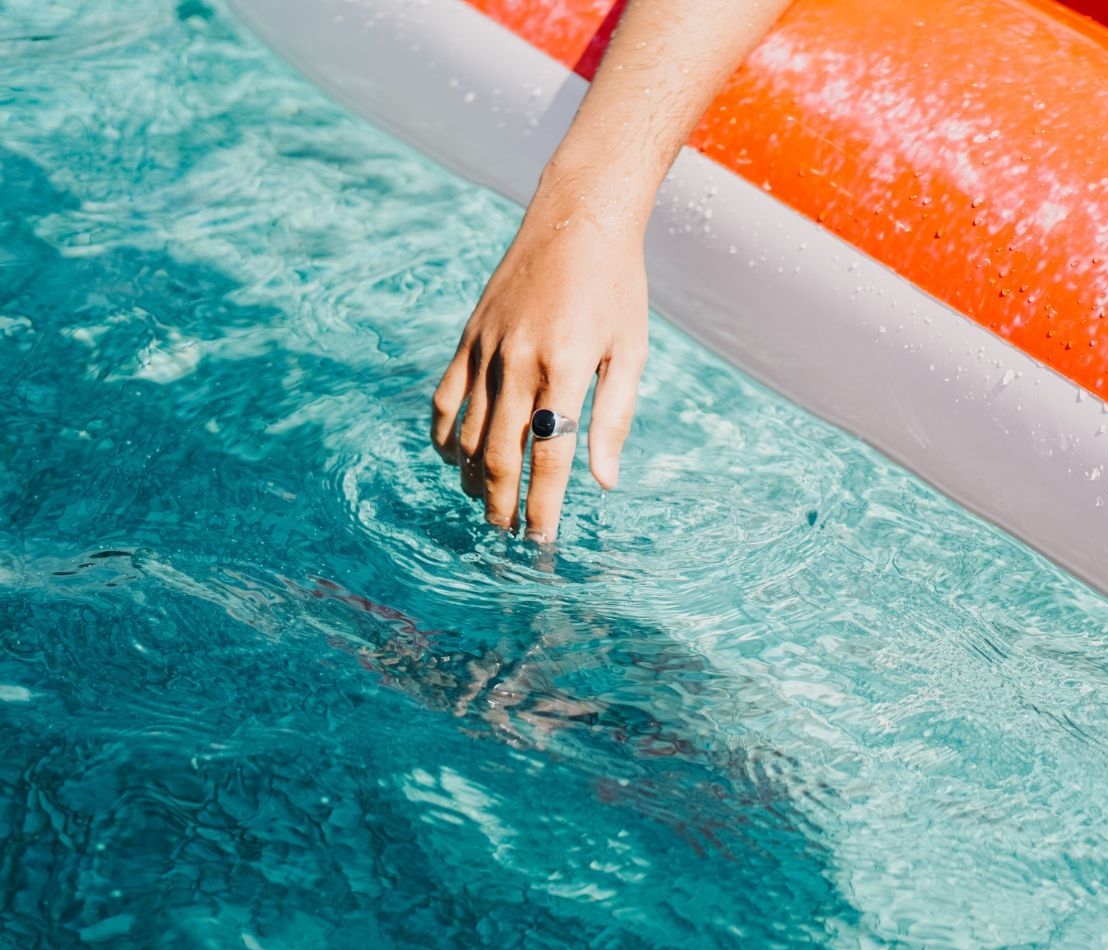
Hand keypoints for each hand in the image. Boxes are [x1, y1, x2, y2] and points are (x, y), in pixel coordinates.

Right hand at [431, 193, 647, 540]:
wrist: (577, 219)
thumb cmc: (617, 289)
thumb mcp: (632, 352)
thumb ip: (615, 418)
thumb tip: (603, 482)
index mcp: (567, 367)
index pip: (549, 455)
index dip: (543, 506)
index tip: (540, 542)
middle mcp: (519, 360)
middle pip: (499, 453)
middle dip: (502, 503)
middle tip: (508, 536)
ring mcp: (487, 347)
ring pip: (466, 432)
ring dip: (473, 478)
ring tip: (487, 506)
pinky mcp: (469, 336)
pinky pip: (445, 397)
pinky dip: (444, 435)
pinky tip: (455, 459)